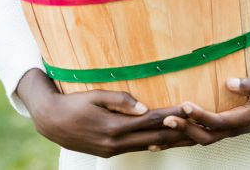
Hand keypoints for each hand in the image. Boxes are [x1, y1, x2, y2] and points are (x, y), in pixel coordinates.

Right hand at [16, 69, 193, 157]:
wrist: (50, 121)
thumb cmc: (72, 103)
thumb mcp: (94, 95)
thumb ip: (119, 100)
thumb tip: (143, 107)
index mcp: (114, 126)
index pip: (151, 120)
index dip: (172, 115)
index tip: (189, 109)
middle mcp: (115, 142)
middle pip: (154, 137)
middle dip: (178, 132)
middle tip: (199, 125)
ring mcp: (112, 150)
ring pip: (148, 146)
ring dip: (169, 141)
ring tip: (190, 135)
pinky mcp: (109, 152)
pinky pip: (137, 148)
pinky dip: (153, 144)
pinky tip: (166, 141)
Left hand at [157, 74, 249, 148]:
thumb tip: (230, 81)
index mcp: (241, 120)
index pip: (218, 121)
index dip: (201, 115)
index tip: (185, 105)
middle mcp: (230, 131)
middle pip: (204, 137)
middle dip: (184, 130)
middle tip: (166, 119)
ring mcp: (222, 134)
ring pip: (197, 143)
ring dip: (176, 141)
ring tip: (153, 138)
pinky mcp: (216, 133)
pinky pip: (195, 141)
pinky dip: (177, 142)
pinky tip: (158, 143)